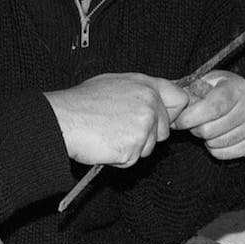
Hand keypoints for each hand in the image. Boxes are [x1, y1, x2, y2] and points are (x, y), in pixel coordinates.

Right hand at [44, 73, 189, 166]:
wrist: (63, 119)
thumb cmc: (82, 102)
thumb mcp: (114, 83)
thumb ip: (140, 91)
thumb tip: (155, 101)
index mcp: (146, 84)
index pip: (181, 99)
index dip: (172, 113)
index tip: (161, 121)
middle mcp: (149, 102)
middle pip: (165, 131)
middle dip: (147, 136)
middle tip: (121, 129)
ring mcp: (143, 125)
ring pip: (149, 148)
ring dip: (132, 147)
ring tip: (110, 134)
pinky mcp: (134, 146)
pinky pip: (133, 160)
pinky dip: (120, 158)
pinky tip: (105, 144)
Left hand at [171, 71, 244, 159]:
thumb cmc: (220, 88)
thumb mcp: (207, 80)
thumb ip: (191, 91)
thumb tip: (176, 106)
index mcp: (238, 88)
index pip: (212, 108)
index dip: (190, 117)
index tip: (178, 121)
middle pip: (210, 130)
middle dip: (194, 128)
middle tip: (192, 122)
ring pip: (216, 143)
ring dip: (204, 138)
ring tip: (206, 126)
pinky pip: (224, 154)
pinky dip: (214, 148)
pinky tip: (216, 136)